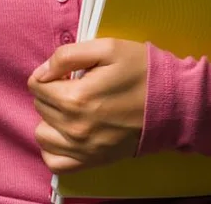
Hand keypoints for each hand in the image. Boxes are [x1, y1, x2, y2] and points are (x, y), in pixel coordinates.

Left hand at [27, 38, 147, 173]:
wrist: (173, 104)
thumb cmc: (142, 71)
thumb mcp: (107, 48)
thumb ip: (67, 55)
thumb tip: (41, 72)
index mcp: (76, 97)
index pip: (36, 85)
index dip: (49, 73)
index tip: (69, 72)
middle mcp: (75, 127)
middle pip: (40, 107)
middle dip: (53, 93)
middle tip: (77, 86)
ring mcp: (83, 148)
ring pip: (42, 134)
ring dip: (51, 120)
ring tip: (72, 110)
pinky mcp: (92, 161)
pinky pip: (55, 162)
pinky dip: (54, 149)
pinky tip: (66, 135)